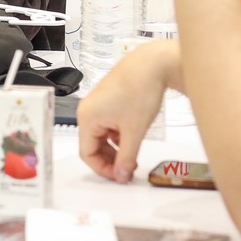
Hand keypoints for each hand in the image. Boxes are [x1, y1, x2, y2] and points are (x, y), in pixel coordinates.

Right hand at [77, 41, 173, 182]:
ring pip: (102, 135)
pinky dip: (119, 135)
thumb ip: (126, 157)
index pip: (87, 153)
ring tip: (133, 155)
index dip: (103, 169)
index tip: (120, 176)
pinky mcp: (109, 99)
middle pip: (93, 145)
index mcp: (87, 117)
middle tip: (128, 170)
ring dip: (116, 148)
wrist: (153, 64)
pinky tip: (133, 138)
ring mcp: (98, 104)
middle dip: (110, 159)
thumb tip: (121, 175)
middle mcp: (88, 110)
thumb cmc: (140, 90)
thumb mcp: (134, 131)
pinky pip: (108, 124)